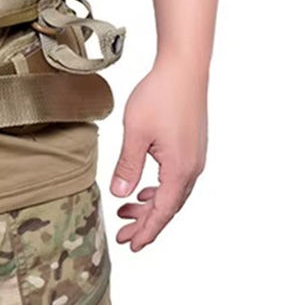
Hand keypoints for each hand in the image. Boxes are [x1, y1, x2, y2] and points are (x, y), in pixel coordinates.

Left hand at [110, 59, 207, 250]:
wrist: (183, 70)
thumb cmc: (159, 96)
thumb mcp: (136, 132)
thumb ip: (128, 165)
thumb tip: (119, 194)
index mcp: (179, 170)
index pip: (162, 211)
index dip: (146, 230)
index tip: (131, 244)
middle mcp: (192, 168)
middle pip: (168, 206)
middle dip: (145, 222)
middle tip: (123, 233)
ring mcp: (194, 157)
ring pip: (172, 193)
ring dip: (150, 204)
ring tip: (126, 209)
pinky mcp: (191, 146)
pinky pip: (175, 178)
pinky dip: (158, 188)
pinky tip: (143, 187)